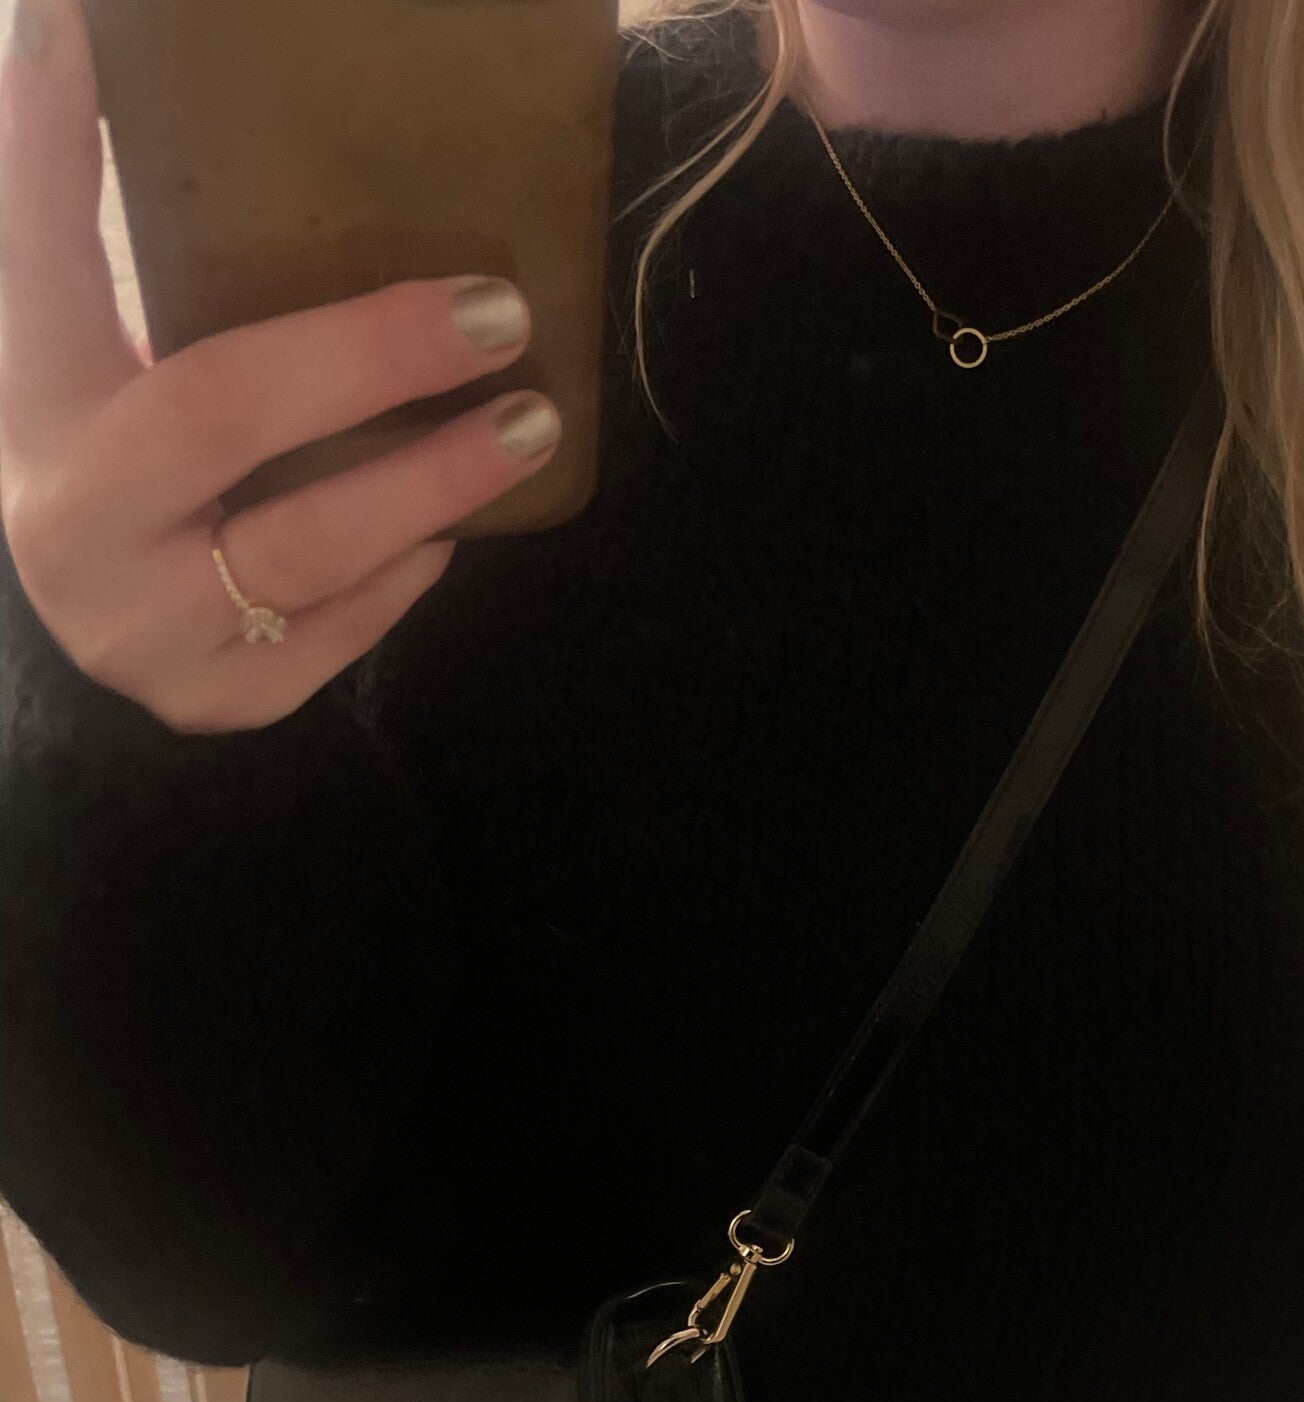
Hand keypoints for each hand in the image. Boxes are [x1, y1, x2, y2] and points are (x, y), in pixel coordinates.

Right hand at [0, 0, 563, 734]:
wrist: (87, 605)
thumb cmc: (106, 448)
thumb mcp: (77, 332)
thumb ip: (71, 199)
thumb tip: (70, 30)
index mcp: (36, 405)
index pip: (53, 257)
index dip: (71, 150)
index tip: (98, 43)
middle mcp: (73, 524)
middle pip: (231, 418)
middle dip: (377, 362)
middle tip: (500, 316)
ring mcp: (142, 630)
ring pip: (309, 549)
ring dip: (434, 483)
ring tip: (525, 426)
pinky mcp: (216, 701)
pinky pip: (337, 633)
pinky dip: (403, 574)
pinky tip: (445, 528)